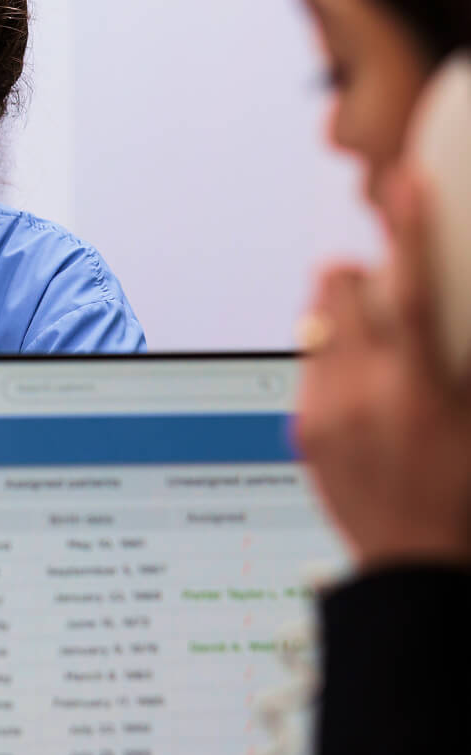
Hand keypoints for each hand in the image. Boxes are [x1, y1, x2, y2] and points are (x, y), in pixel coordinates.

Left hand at [294, 169, 470, 568]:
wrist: (419, 573)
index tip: (400, 181)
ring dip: (346, 320)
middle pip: (334, 285)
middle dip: (362, 274)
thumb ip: (460, 360)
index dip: (406, 225)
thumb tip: (445, 317)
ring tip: (383, 356)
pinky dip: (334, 365)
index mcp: (415, 387)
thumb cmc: (468, 501)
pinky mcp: (301, 432)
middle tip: (394, 297)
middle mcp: (358, 392)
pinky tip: (367, 399)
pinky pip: (309, 370)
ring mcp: (321, 411)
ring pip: (316, 323)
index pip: (408, 285)